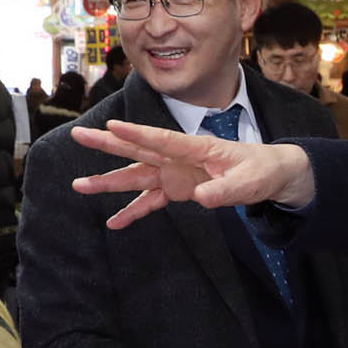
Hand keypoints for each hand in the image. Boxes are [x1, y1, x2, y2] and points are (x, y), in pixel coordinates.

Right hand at [70, 120, 315, 229]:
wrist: (269, 175)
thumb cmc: (260, 170)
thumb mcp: (249, 182)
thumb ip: (225, 189)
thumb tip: (202, 198)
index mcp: (195, 148)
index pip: (162, 139)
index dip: (137, 133)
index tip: (112, 125)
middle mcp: (178, 158)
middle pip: (138, 150)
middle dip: (107, 143)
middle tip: (78, 135)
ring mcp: (174, 174)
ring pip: (136, 176)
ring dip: (109, 182)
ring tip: (80, 186)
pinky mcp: (176, 190)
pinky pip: (149, 201)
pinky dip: (132, 212)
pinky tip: (113, 223)